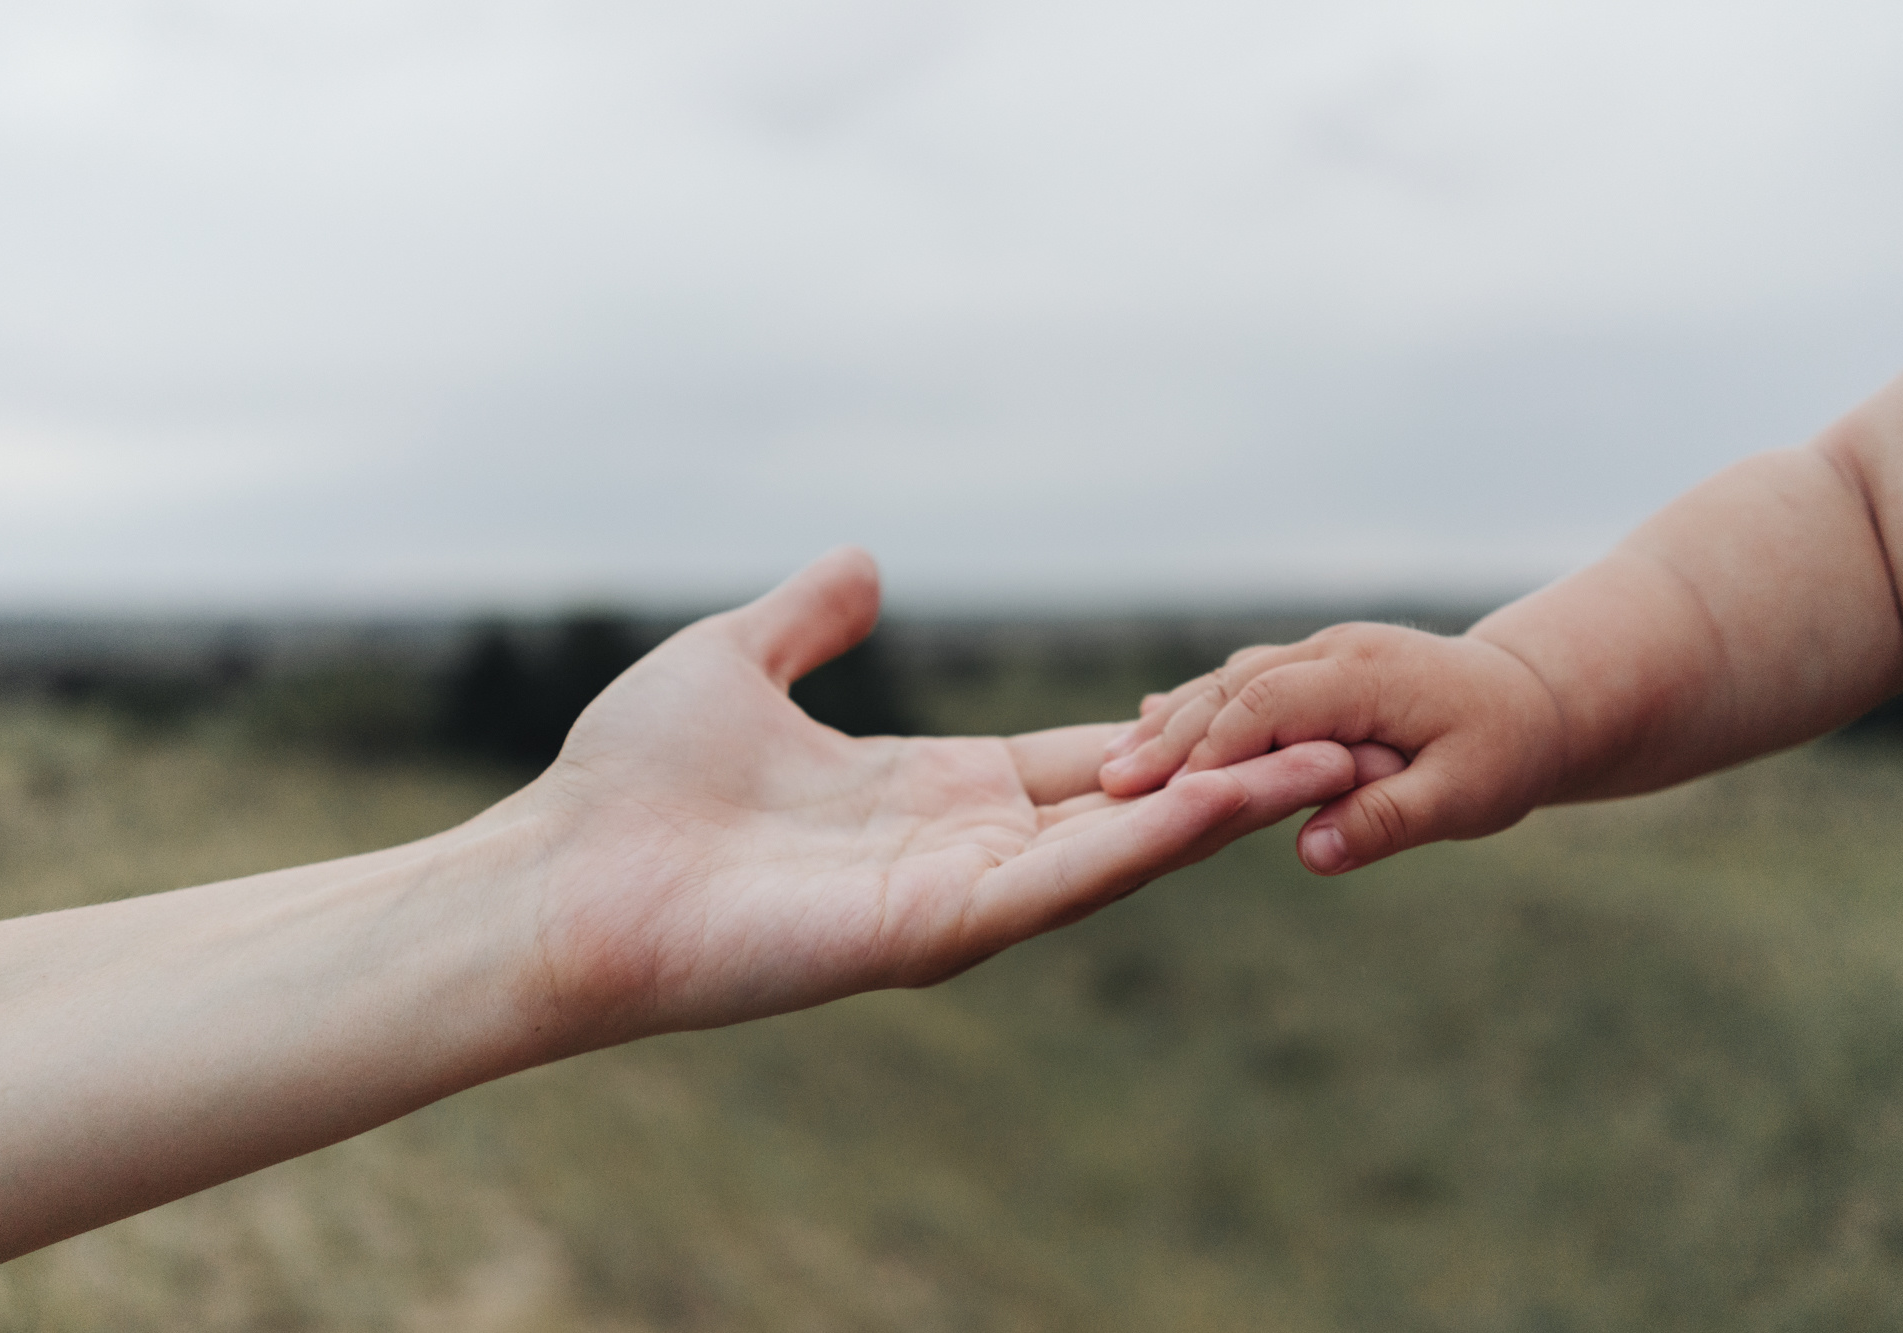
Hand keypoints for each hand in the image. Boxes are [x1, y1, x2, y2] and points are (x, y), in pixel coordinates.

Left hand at [508, 549, 1373, 1049]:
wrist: (557, 877)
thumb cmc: (626, 785)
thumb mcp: (734, 663)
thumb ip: (808, 619)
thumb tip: (861, 559)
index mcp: (925, 790)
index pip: (1077, 761)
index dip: (1167, 734)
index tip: (1256, 698)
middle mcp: (956, 848)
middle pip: (1126, 808)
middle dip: (1232, 773)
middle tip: (1346, 730)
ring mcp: (951, 896)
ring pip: (1120, 849)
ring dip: (1225, 808)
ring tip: (1330, 755)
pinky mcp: (929, 931)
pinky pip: (1062, 882)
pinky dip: (1153, 844)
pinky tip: (1230, 799)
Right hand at [1095, 623, 1564, 874]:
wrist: (1535, 698)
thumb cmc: (1507, 751)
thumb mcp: (1466, 797)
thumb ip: (1388, 821)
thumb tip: (1312, 854)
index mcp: (1367, 676)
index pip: (1268, 704)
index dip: (1210, 748)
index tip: (1158, 794)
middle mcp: (1333, 652)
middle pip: (1230, 686)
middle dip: (1170, 734)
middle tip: (1111, 782)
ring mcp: (1318, 655)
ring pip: (1226, 681)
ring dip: (1171, 721)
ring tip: (1111, 767)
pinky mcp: (1311, 670)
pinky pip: (1241, 683)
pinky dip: (1195, 708)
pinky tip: (1145, 727)